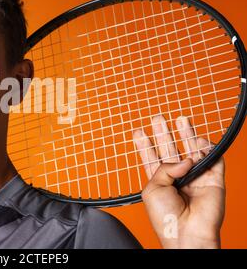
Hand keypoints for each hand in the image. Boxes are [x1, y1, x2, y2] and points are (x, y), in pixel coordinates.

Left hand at [133, 115, 224, 248]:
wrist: (186, 233)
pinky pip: (213, 159)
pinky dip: (207, 148)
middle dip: (164, 134)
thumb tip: (186, 159)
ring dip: (186, 134)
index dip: (145, 145)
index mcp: (159, 182)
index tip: (138, 131)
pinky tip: (199, 139)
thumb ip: (164, 167)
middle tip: (158, 118)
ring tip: (181, 118)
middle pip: (170, 150)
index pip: (151, 159)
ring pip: (191, 151)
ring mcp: (195, 178)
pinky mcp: (213, 180)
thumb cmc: (165, 216)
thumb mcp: (152, 188)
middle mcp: (177, 178)